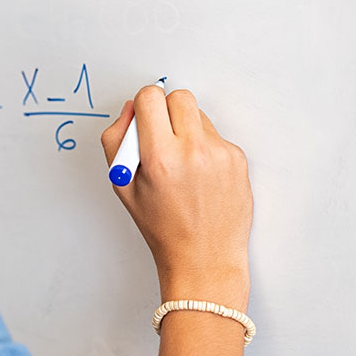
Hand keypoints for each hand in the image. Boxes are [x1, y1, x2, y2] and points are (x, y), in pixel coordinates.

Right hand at [101, 86, 252, 309]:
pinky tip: (200, 176)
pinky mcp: (238, 159)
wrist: (204, 258)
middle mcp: (193, 151)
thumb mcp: (123, 186)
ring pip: (199, 115)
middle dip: (166, 110)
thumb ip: (117, 140)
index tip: (144, 117)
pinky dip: (205, 147)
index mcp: (160, 157)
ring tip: (182, 163)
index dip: (143, 104)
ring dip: (187, 128)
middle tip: (162, 135)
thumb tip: (131, 110)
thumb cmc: (162, 227)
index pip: (151, 97)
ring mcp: (220, 154)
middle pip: (179, 97)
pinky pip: (216, 136)